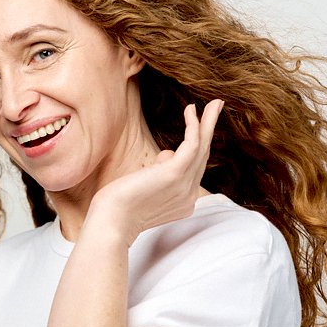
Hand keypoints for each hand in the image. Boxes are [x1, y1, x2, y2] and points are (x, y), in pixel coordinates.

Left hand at [86, 100, 223, 244]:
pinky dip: (194, 125)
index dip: (182, 157)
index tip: (165, 154)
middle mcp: (189, 196)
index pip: (192, 172)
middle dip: (209, 131)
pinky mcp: (176, 173)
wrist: (110, 222)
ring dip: (209, 123)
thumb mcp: (143, 189)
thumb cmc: (117, 207)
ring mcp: (185, 186)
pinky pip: (192, 144)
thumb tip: (167, 153)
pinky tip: (191, 110)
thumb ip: (158, 173)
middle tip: (216, 109)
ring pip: (202, 148)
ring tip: (215, 103)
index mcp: (182, 203)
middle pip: (203, 158)